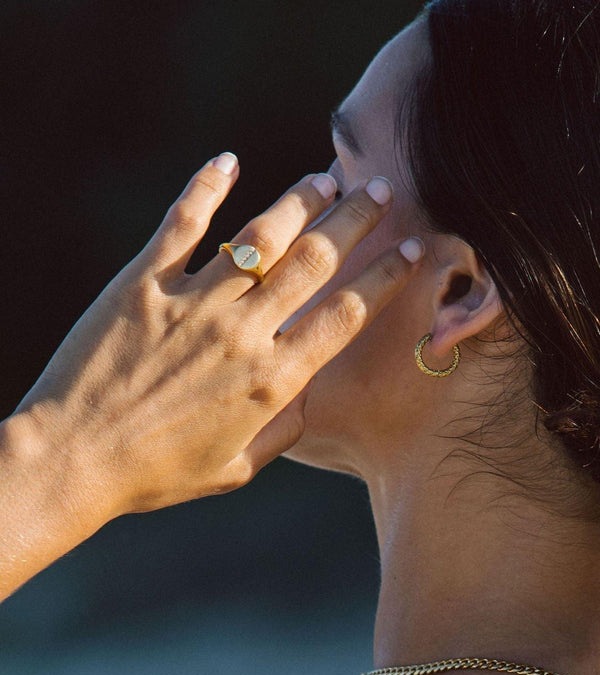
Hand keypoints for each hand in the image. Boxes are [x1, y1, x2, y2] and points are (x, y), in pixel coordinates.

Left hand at [12, 153, 422, 522]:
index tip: (410, 249)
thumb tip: (309, 390)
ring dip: (300, 201)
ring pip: (260, 237)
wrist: (73, 461)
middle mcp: (243, 335)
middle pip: (315, 262)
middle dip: (356, 220)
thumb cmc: (159, 473)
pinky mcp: (143, 286)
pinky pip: (182, 226)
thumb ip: (285, 428)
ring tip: (325, 178)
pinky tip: (228, 161)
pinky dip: (206, 189)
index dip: (385, 276)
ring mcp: (193, 305)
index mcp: (273, 381)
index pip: (346, 314)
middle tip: (381, 190)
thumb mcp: (239, 467)